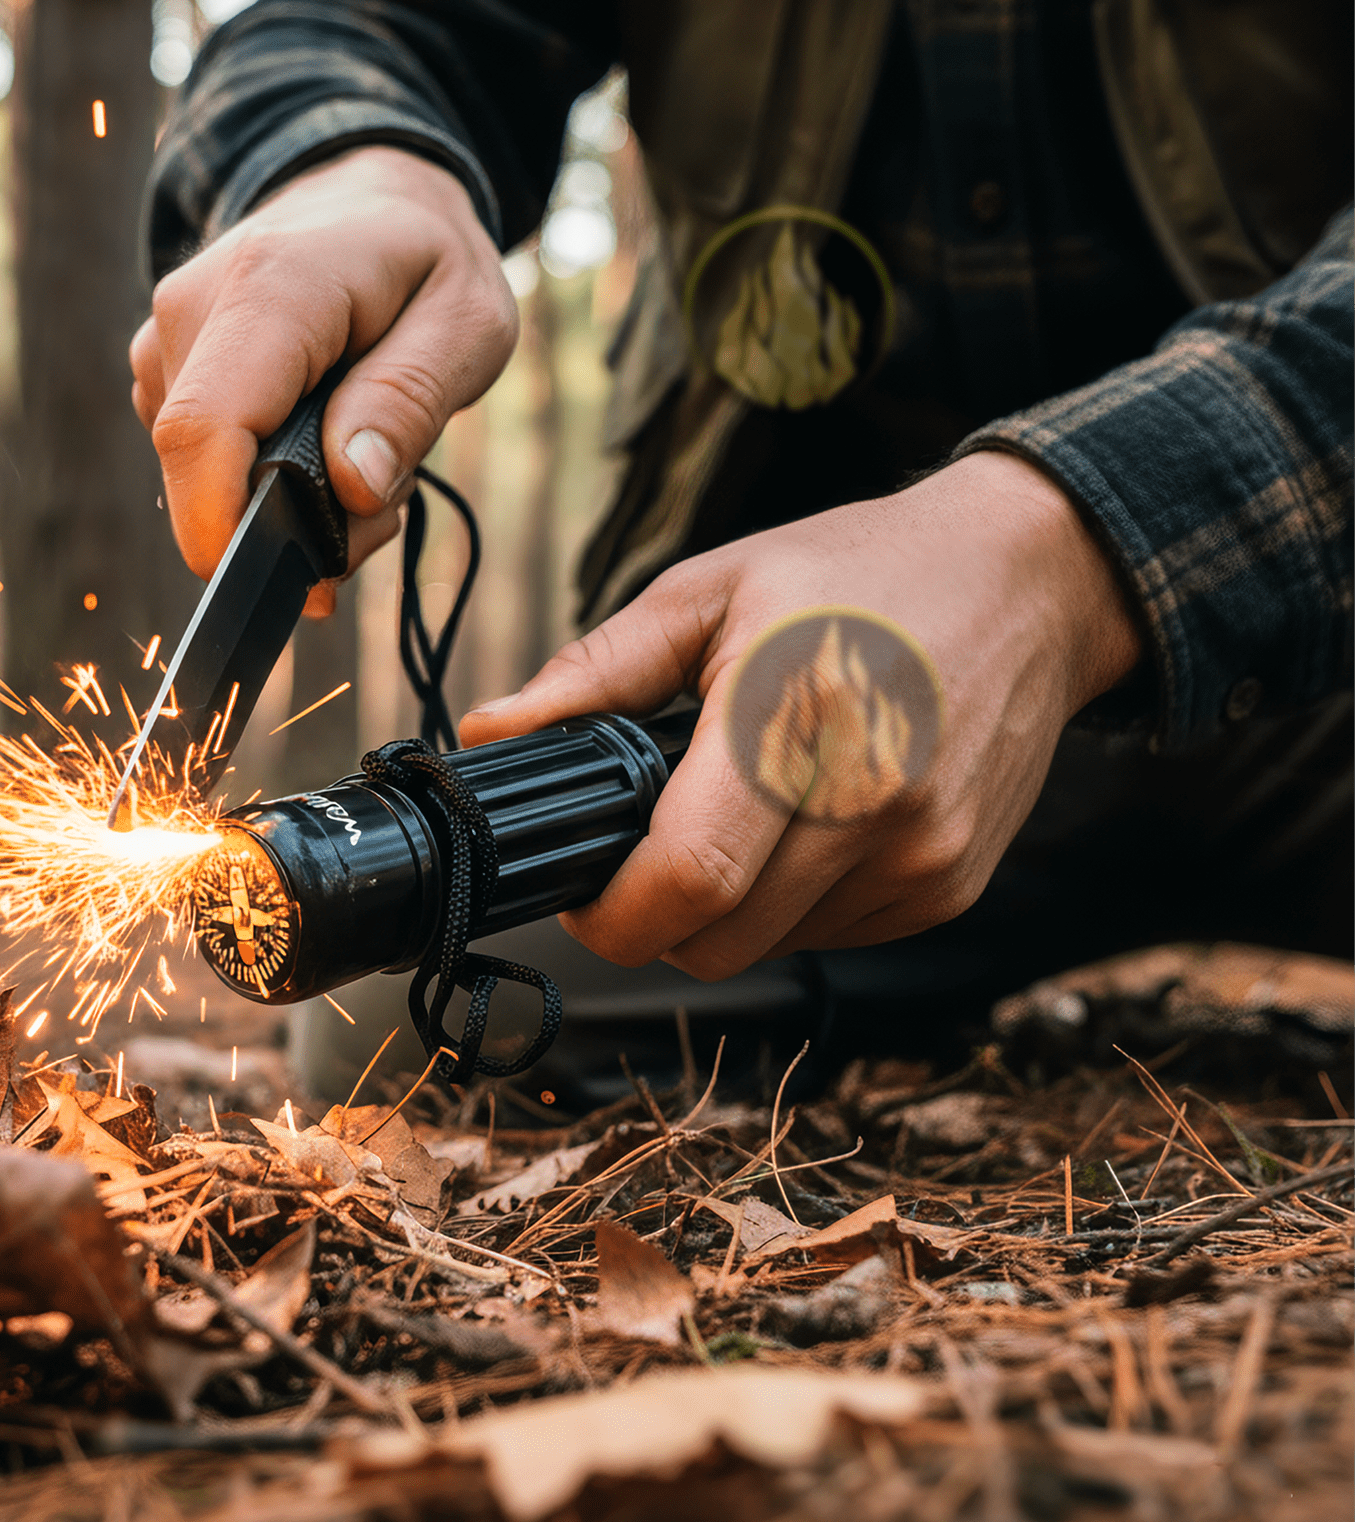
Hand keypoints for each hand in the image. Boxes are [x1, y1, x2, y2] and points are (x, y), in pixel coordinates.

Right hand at [131, 147, 515, 614]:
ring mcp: (165, 341)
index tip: (287, 582)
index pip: (203, 429)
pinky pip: (200, 460)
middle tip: (381, 509)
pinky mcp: (162, 370)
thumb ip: (410, 399)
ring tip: (361, 456)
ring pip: (200, 477)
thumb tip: (351, 482)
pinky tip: (317, 444)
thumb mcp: (468, 322)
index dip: (222, 526)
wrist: (366, 194)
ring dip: (285, 505)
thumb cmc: (425, 259)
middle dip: (289, 528)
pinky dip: (261, 479)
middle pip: (202, 470)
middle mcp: (192, 310)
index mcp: (270, 288)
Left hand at [459, 451, 1143, 976]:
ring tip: (732, 816)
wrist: (1033, 581)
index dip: (611, 914)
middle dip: (653, 919)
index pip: (688, 881)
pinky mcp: (951, 886)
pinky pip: (834, 936)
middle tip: (637, 853)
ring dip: (725, 911)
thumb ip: (594, 673)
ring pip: (770, 950)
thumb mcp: (711, 590)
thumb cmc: (860, 571)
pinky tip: (801, 825)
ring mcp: (922, 857)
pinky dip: (792, 904)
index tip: (580, 892)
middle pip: (717, 941)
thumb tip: (488, 734)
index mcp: (795, 720)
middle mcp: (872, 805)